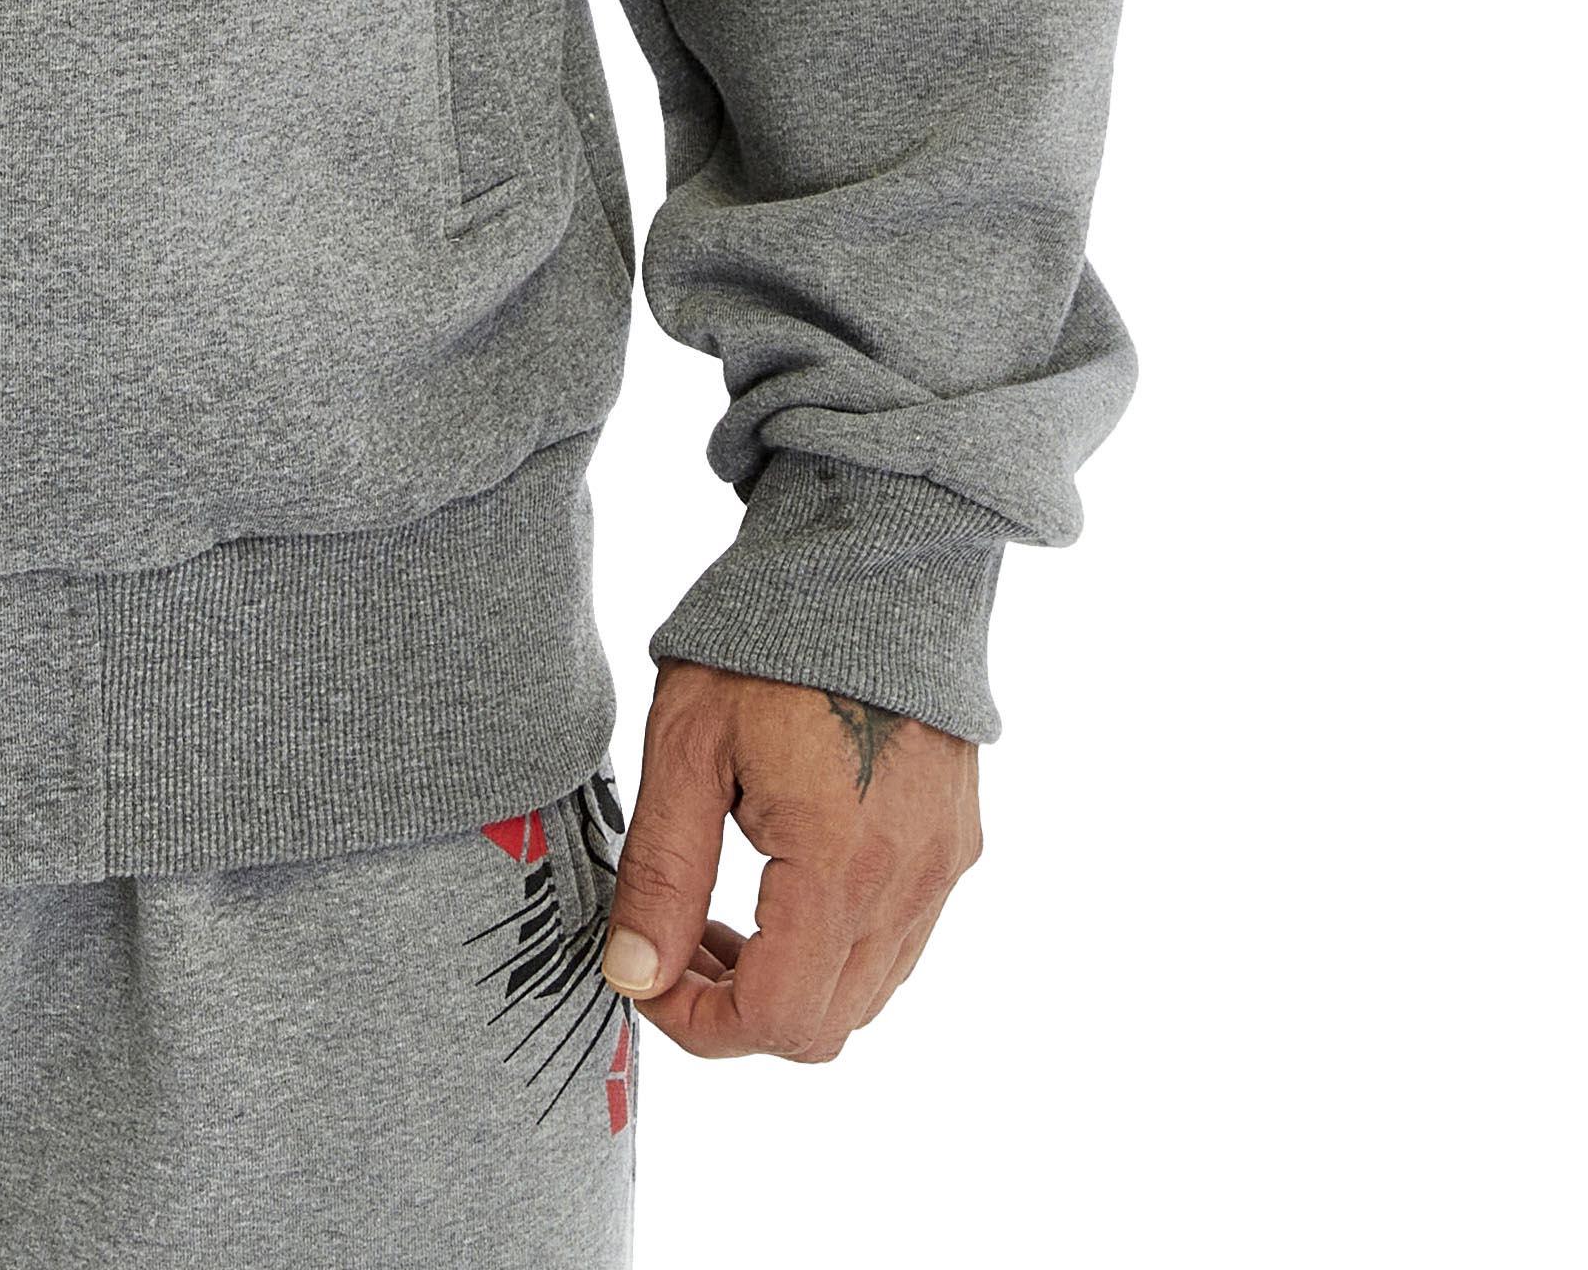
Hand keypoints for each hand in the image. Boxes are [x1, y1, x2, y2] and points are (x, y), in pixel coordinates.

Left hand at [597, 658, 978, 1062]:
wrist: (869, 560)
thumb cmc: (767, 640)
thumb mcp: (686, 748)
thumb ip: (661, 875)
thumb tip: (632, 976)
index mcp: (841, 865)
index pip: (780, 1019)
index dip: (701, 1026)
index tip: (645, 981)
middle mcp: (910, 883)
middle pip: (827, 1025)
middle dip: (739, 1009)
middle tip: (674, 946)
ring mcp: (943, 867)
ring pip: (867, 991)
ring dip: (789, 982)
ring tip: (718, 915)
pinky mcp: (955, 843)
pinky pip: (898, 940)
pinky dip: (834, 945)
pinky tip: (778, 880)